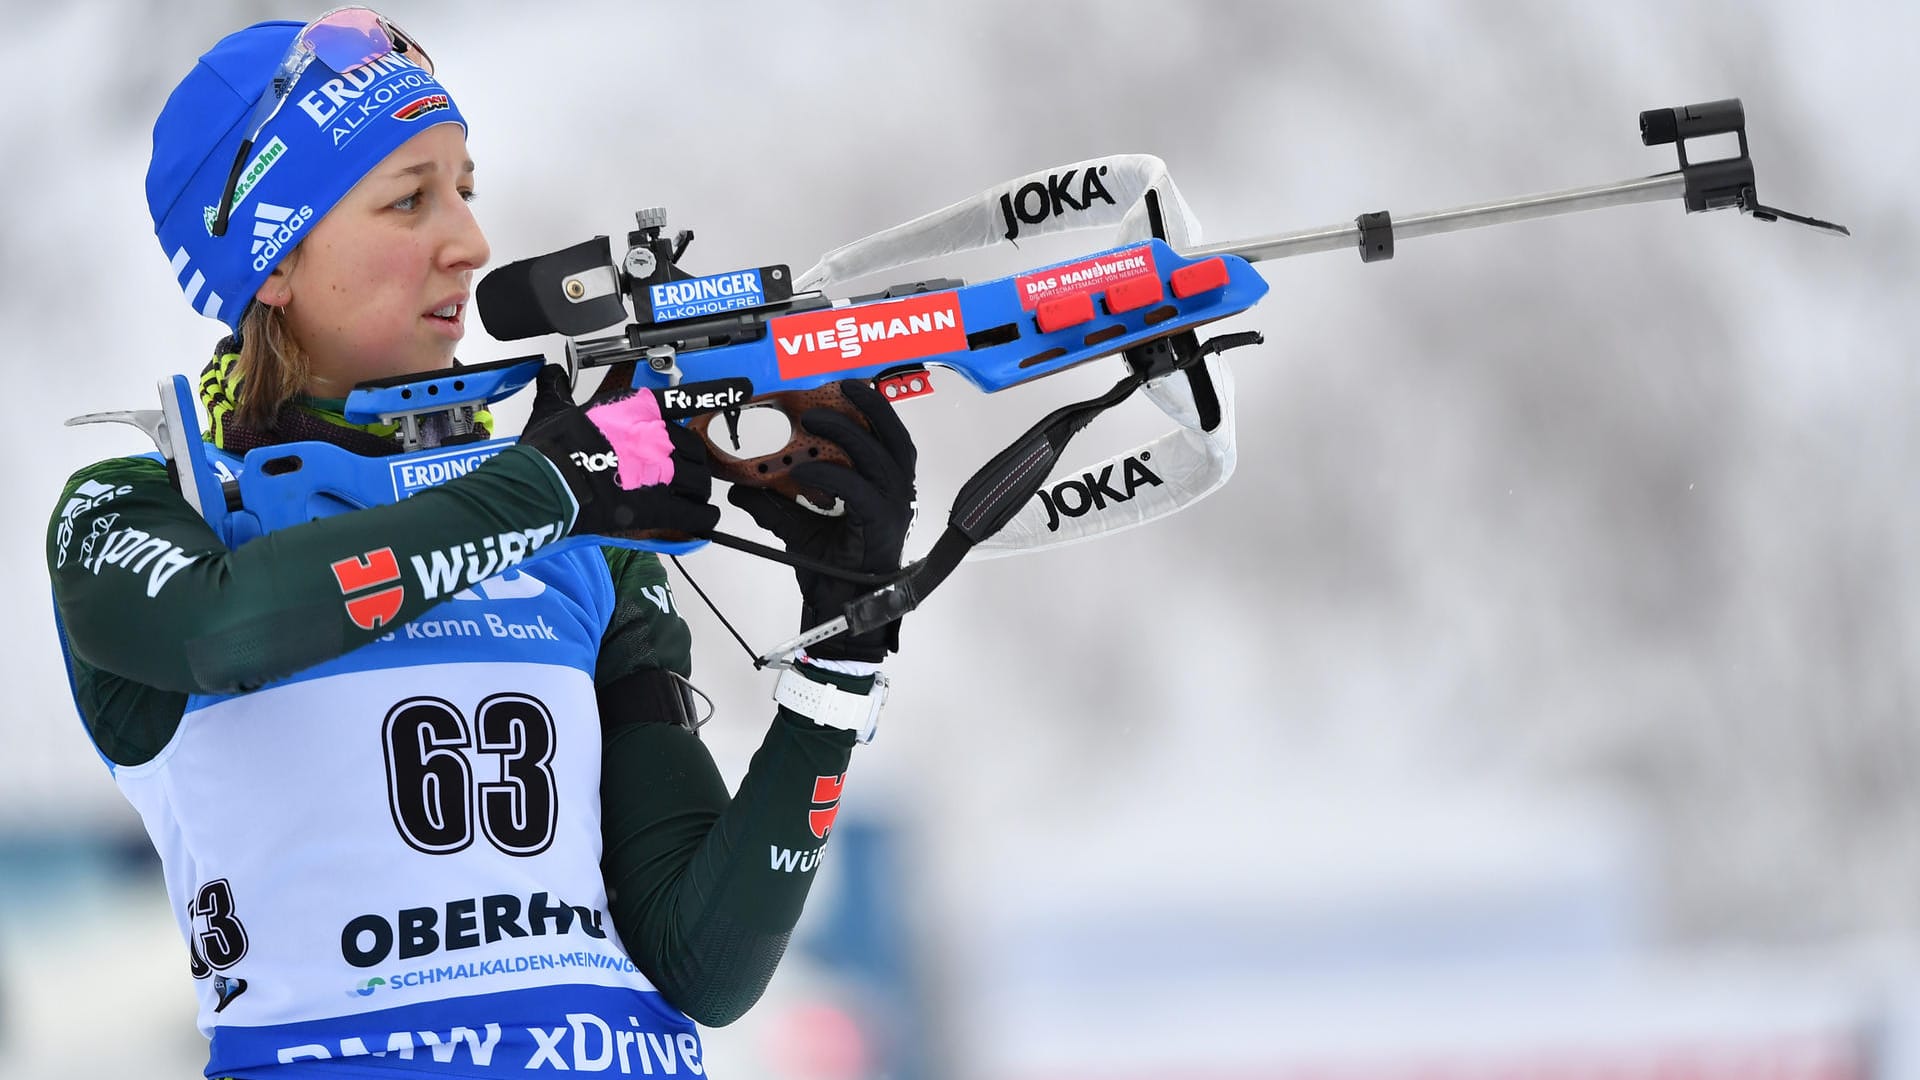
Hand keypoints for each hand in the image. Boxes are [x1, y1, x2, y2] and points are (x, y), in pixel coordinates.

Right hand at [519, 366, 720, 537]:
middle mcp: (654, 436)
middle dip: (693, 462)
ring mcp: (659, 471)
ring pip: (698, 481)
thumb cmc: (546, 449)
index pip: (686, 397)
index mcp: (634, 409)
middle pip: (693, 449)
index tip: (742, 388)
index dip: (718, 392)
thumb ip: (556, 389)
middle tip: (685, 473)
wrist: (543, 486)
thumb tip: (550, 372)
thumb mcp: (550, 409)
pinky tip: (705, 520)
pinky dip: (704, 518)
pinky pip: (695, 513)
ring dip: (698, 491)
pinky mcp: (657, 506)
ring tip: (692, 499)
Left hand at [728, 380, 916, 661]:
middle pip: (894, 438)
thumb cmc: (832, 571)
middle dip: (871, 407)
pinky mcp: (879, 526)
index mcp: (884, 488)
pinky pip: (857, 489)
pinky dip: (829, 475)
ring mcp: (892, 510)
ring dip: (848, 432)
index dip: (873, 408)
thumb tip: (740, 488)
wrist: (839, 614)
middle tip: (840, 387)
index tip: (848, 386)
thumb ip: (774, 504)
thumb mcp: (797, 527)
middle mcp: (896, 495)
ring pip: (879, 457)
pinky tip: (803, 469)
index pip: (888, 437)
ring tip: (814, 418)